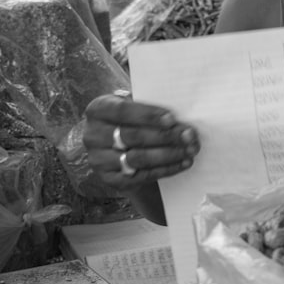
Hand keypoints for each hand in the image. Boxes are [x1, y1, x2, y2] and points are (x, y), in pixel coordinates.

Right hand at [82, 93, 199, 190]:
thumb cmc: (134, 120)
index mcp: (97, 110)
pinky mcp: (110, 179)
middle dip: (165, 136)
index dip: (148, 115)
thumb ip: (149, 104)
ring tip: (190, 150)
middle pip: (132, 136)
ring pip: (137, 158)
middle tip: (190, 136)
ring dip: (168, 154)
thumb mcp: (135, 107)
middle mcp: (92, 135)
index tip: (172, 119)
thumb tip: (181, 108)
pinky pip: (142, 175)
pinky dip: (166, 169)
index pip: (122, 111)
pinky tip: (183, 163)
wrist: (121, 148)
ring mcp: (99, 160)